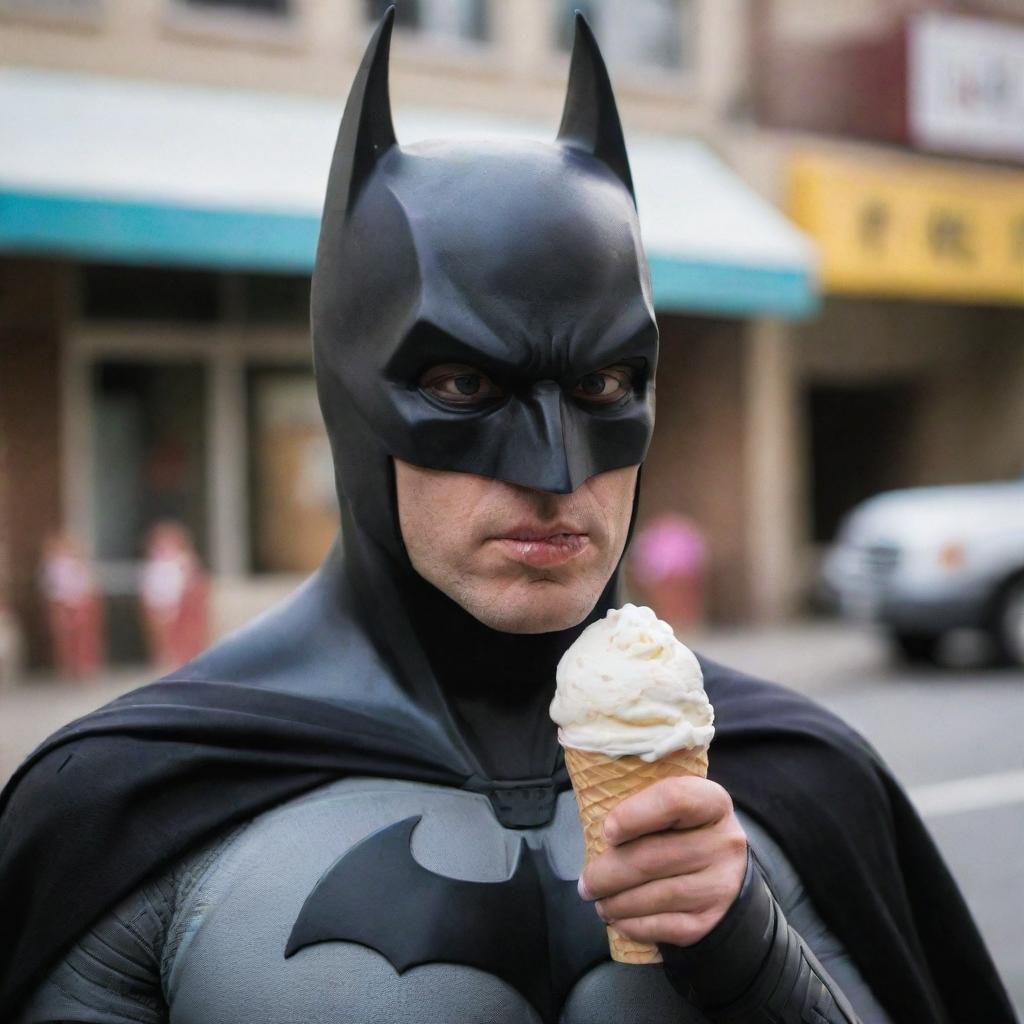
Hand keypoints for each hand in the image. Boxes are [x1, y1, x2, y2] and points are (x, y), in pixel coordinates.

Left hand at [577, 776, 748, 947]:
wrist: (726, 873)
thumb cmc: (683, 832)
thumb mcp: (673, 809)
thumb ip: (642, 809)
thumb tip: (597, 833)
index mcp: (711, 802)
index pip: (674, 799)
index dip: (634, 815)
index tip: (607, 832)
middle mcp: (723, 841)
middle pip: (653, 857)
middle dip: (608, 873)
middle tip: (586, 883)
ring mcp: (721, 884)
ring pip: (657, 895)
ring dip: (617, 903)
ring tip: (599, 902)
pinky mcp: (712, 919)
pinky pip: (666, 926)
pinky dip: (635, 925)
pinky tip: (619, 920)